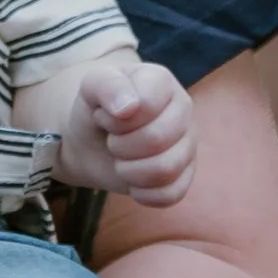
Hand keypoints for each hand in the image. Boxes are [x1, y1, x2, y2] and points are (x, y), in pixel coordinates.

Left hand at [61, 58, 195, 207]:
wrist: (91, 141)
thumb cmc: (95, 109)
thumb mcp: (90, 88)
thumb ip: (106, 85)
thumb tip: (128, 108)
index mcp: (162, 82)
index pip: (147, 105)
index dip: (116, 119)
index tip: (104, 115)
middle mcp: (183, 110)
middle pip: (157, 139)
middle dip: (121, 146)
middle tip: (111, 141)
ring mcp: (187, 144)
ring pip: (166, 169)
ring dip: (130, 171)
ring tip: (121, 160)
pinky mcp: (184, 175)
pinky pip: (170, 194)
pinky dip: (142, 193)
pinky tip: (132, 180)